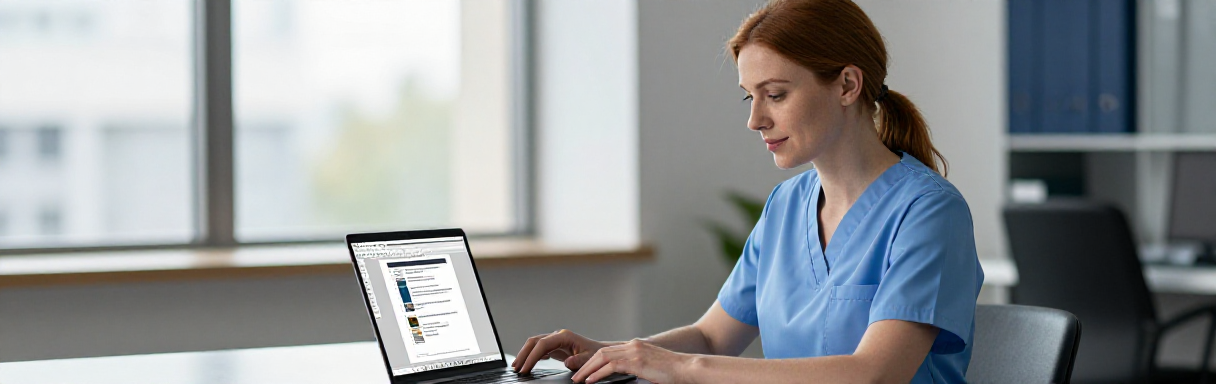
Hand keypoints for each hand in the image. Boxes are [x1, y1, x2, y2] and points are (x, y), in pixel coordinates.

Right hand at [514, 329, 608, 373]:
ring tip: (518, 367)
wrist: (600, 351)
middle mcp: (558, 336)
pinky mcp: (555, 346)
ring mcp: (555, 340)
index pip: (542, 344)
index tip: (525, 368)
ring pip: (535, 344)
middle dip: (523, 354)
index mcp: (565, 336)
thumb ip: (579, 361)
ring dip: (525, 354)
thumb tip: (568, 362)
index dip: (532, 356)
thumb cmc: (596, 354)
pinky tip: (528, 364)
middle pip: (534, 342)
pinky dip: (531, 356)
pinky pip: (539, 349)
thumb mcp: (590, 359)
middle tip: (516, 368)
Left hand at [572, 339, 693, 383]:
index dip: (594, 361)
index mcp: (636, 346)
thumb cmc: (674, 372)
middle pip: (602, 352)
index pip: (608, 351)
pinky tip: (591, 380)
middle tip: (576, 375)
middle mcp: (633, 345)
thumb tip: (626, 378)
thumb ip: (637, 369)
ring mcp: (635, 351)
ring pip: (603, 357)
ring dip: (588, 369)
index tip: (585, 371)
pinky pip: (611, 365)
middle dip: (586, 365)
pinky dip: (598, 373)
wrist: (688, 368)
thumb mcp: (651, 368)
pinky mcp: (637, 361)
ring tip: (579, 379)